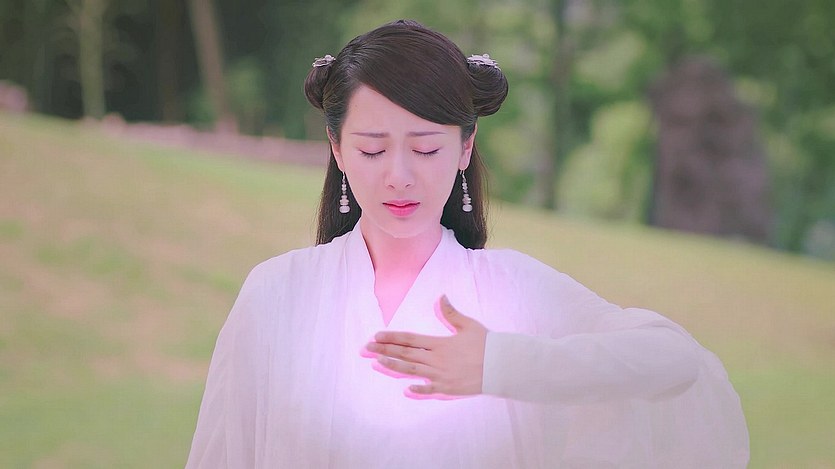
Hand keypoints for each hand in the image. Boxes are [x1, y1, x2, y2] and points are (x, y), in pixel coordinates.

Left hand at [364, 295, 487, 398]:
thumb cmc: (487, 344)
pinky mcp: (449, 389)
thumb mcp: (468, 326)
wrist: (502, 365)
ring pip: (411, 371)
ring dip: (392, 367)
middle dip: (383, 351)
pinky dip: (418, 390)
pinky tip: (405, 390)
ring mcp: (441, 375)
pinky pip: (430, 391)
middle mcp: (436, 359)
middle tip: (364, 350)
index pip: (410, 339)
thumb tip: (441, 296)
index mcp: (439, 343)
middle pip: (405, 354)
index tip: (376, 336)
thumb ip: (451, 313)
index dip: (392, 338)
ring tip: (376, 364)